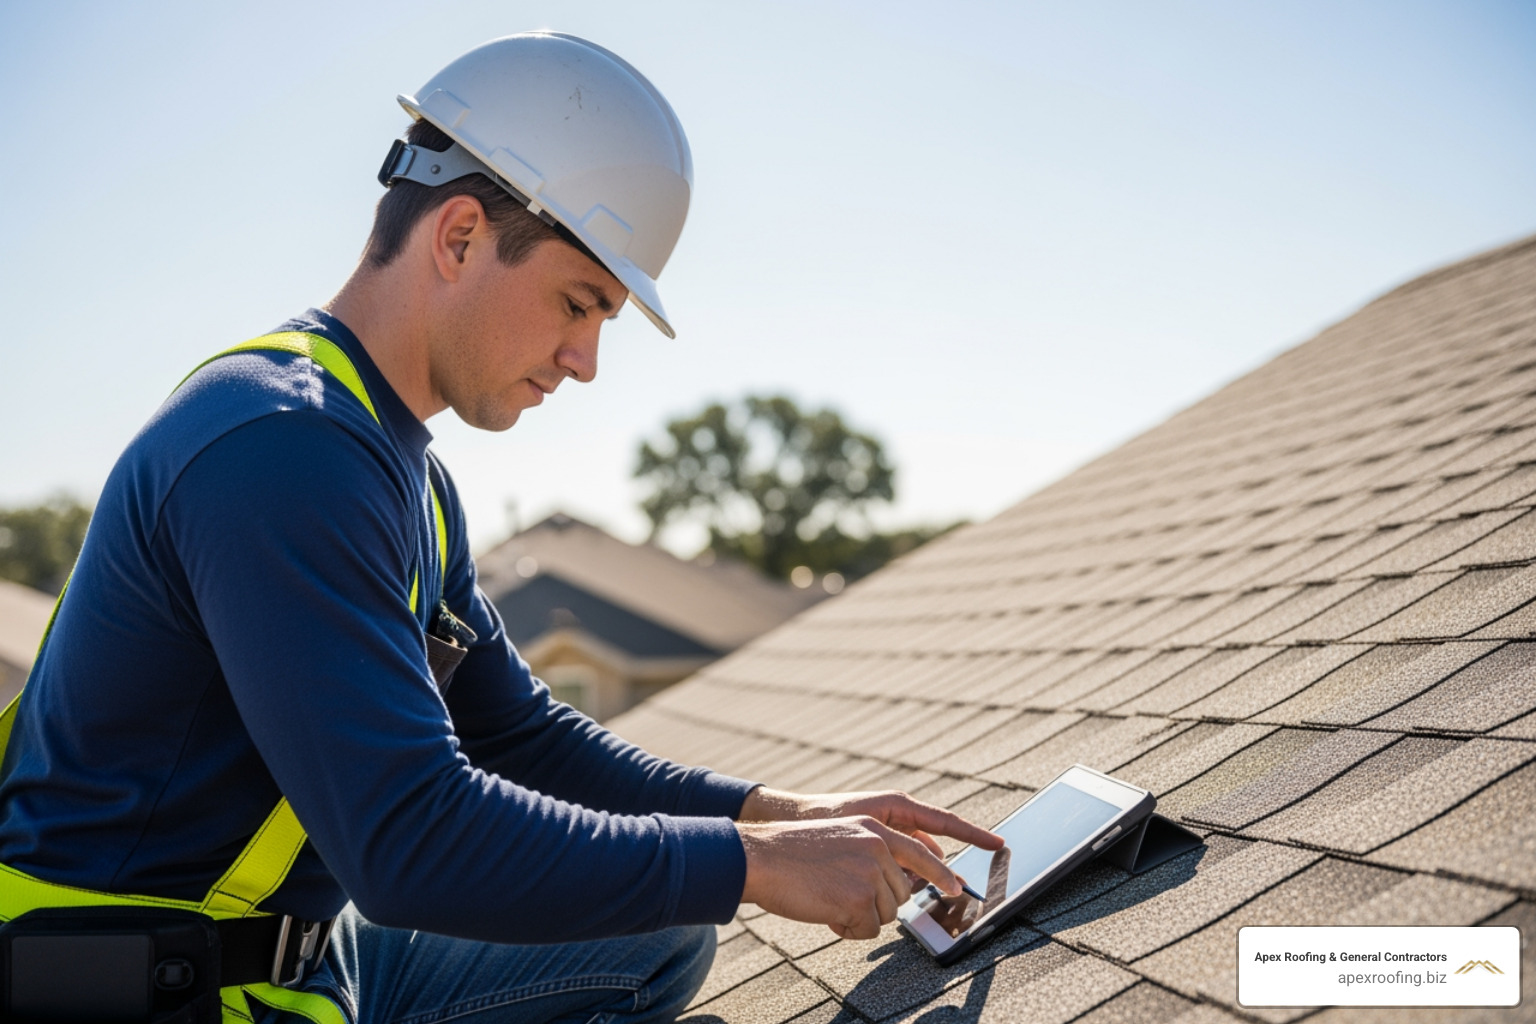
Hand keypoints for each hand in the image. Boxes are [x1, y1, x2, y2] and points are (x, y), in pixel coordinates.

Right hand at [734, 788, 1003, 938]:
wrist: (760, 856)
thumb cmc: (792, 852)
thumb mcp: (840, 839)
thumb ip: (870, 852)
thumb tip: (896, 883)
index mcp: (875, 828)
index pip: (920, 852)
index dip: (942, 872)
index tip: (959, 887)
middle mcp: (879, 846)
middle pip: (901, 893)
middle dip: (876, 904)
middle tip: (841, 896)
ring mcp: (870, 872)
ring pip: (885, 914)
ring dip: (859, 916)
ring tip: (828, 898)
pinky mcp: (859, 897)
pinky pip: (866, 930)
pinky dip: (847, 929)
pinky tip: (825, 911)